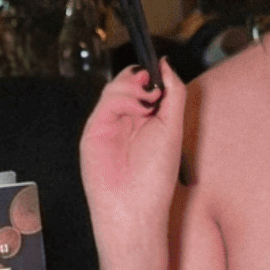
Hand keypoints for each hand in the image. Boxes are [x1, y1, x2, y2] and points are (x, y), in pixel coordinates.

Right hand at [79, 59, 185, 248]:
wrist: (133, 204)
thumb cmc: (155, 176)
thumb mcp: (173, 128)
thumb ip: (173, 93)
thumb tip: (166, 64)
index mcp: (149, 120)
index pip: (148, 86)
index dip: (153, 75)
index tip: (161, 73)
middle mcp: (129, 120)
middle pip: (130, 82)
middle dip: (142, 78)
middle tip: (153, 90)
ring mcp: (111, 123)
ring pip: (116, 87)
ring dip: (133, 87)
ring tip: (147, 103)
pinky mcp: (95, 128)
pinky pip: (105, 101)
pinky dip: (122, 98)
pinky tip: (137, 109)